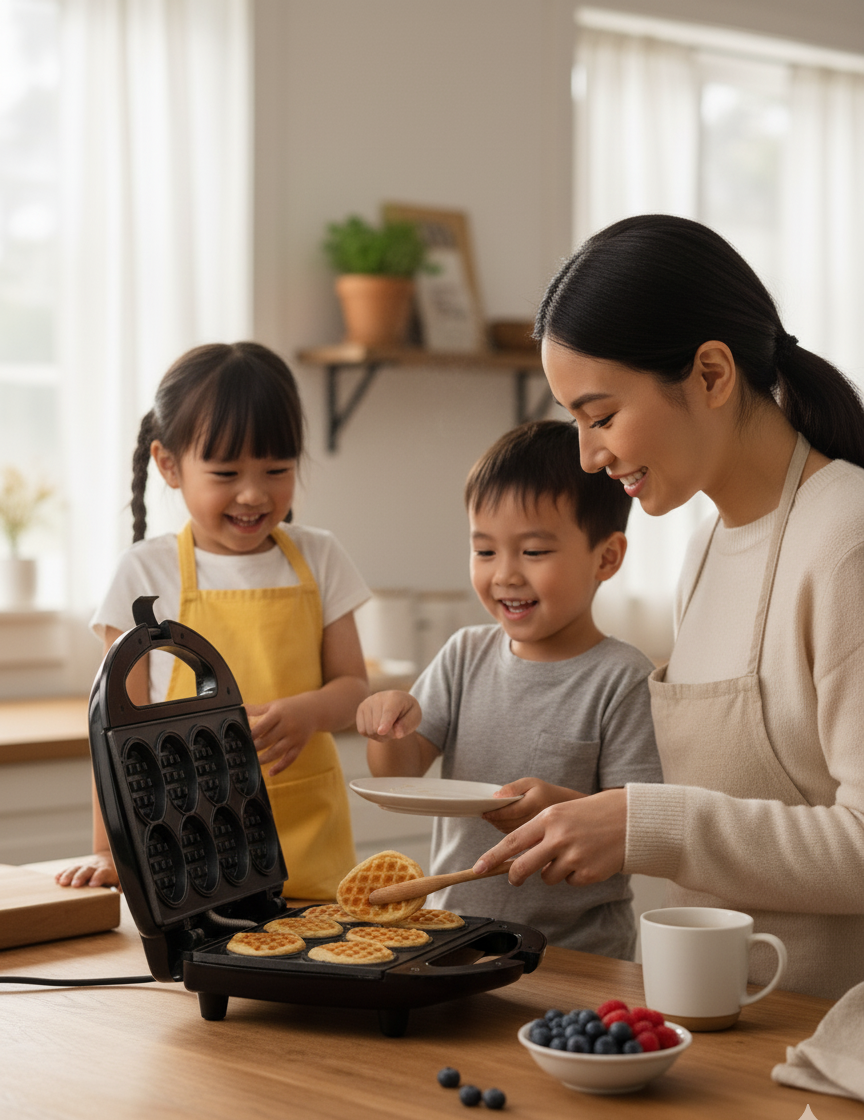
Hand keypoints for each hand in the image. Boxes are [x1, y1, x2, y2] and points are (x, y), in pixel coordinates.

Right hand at [55, 851, 120, 889]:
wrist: (109, 859)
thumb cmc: (114, 874)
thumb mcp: (121, 878)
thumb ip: (122, 884)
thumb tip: (121, 890)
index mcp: (107, 870)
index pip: (103, 872)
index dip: (98, 877)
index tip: (93, 884)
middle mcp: (95, 867)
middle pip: (87, 869)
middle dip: (80, 876)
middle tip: (75, 885)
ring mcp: (85, 866)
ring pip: (76, 868)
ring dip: (68, 874)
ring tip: (61, 882)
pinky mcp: (78, 868)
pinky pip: (69, 869)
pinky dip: (63, 873)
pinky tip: (56, 879)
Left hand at [246, 695, 317, 776]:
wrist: (315, 710)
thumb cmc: (291, 707)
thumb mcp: (274, 705)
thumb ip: (257, 709)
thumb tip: (239, 709)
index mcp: (279, 713)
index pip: (262, 725)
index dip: (251, 734)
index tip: (242, 738)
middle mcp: (287, 725)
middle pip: (268, 740)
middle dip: (255, 747)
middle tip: (244, 752)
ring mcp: (294, 737)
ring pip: (277, 751)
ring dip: (264, 759)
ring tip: (254, 762)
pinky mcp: (300, 745)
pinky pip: (290, 759)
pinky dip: (280, 767)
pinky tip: (271, 773)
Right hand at [356, 690, 420, 739]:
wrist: (396, 701)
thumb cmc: (407, 710)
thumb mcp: (415, 716)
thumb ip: (408, 725)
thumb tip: (397, 733)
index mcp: (395, 698)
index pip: (388, 713)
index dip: (385, 723)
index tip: (381, 731)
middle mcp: (378, 698)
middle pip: (378, 727)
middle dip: (388, 735)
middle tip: (396, 729)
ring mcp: (367, 703)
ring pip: (370, 730)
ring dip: (380, 736)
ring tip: (388, 728)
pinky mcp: (360, 709)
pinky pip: (362, 730)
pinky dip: (371, 734)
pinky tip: (378, 727)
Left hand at [472, 788, 627, 886]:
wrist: (629, 820)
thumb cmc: (591, 815)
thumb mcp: (561, 813)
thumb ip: (539, 832)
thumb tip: (516, 856)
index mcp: (548, 819)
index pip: (513, 841)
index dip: (493, 857)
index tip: (479, 867)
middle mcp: (558, 837)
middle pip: (523, 867)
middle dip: (515, 876)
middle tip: (514, 878)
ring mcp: (573, 857)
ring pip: (547, 877)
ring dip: (554, 871)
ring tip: (572, 854)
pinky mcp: (587, 873)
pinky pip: (569, 882)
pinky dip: (574, 875)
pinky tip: (587, 859)